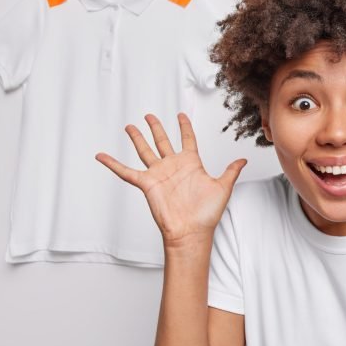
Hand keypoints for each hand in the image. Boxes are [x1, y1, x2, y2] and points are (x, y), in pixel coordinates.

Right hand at [95, 112, 246, 248]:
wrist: (191, 231)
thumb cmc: (207, 213)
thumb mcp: (223, 187)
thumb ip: (231, 171)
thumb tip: (244, 160)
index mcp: (191, 164)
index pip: (187, 139)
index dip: (185, 126)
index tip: (181, 115)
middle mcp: (173, 166)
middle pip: (163, 141)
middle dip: (156, 128)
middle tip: (149, 115)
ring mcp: (159, 174)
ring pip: (145, 151)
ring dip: (137, 138)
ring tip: (130, 126)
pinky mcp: (147, 184)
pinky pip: (126, 172)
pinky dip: (113, 164)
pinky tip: (101, 156)